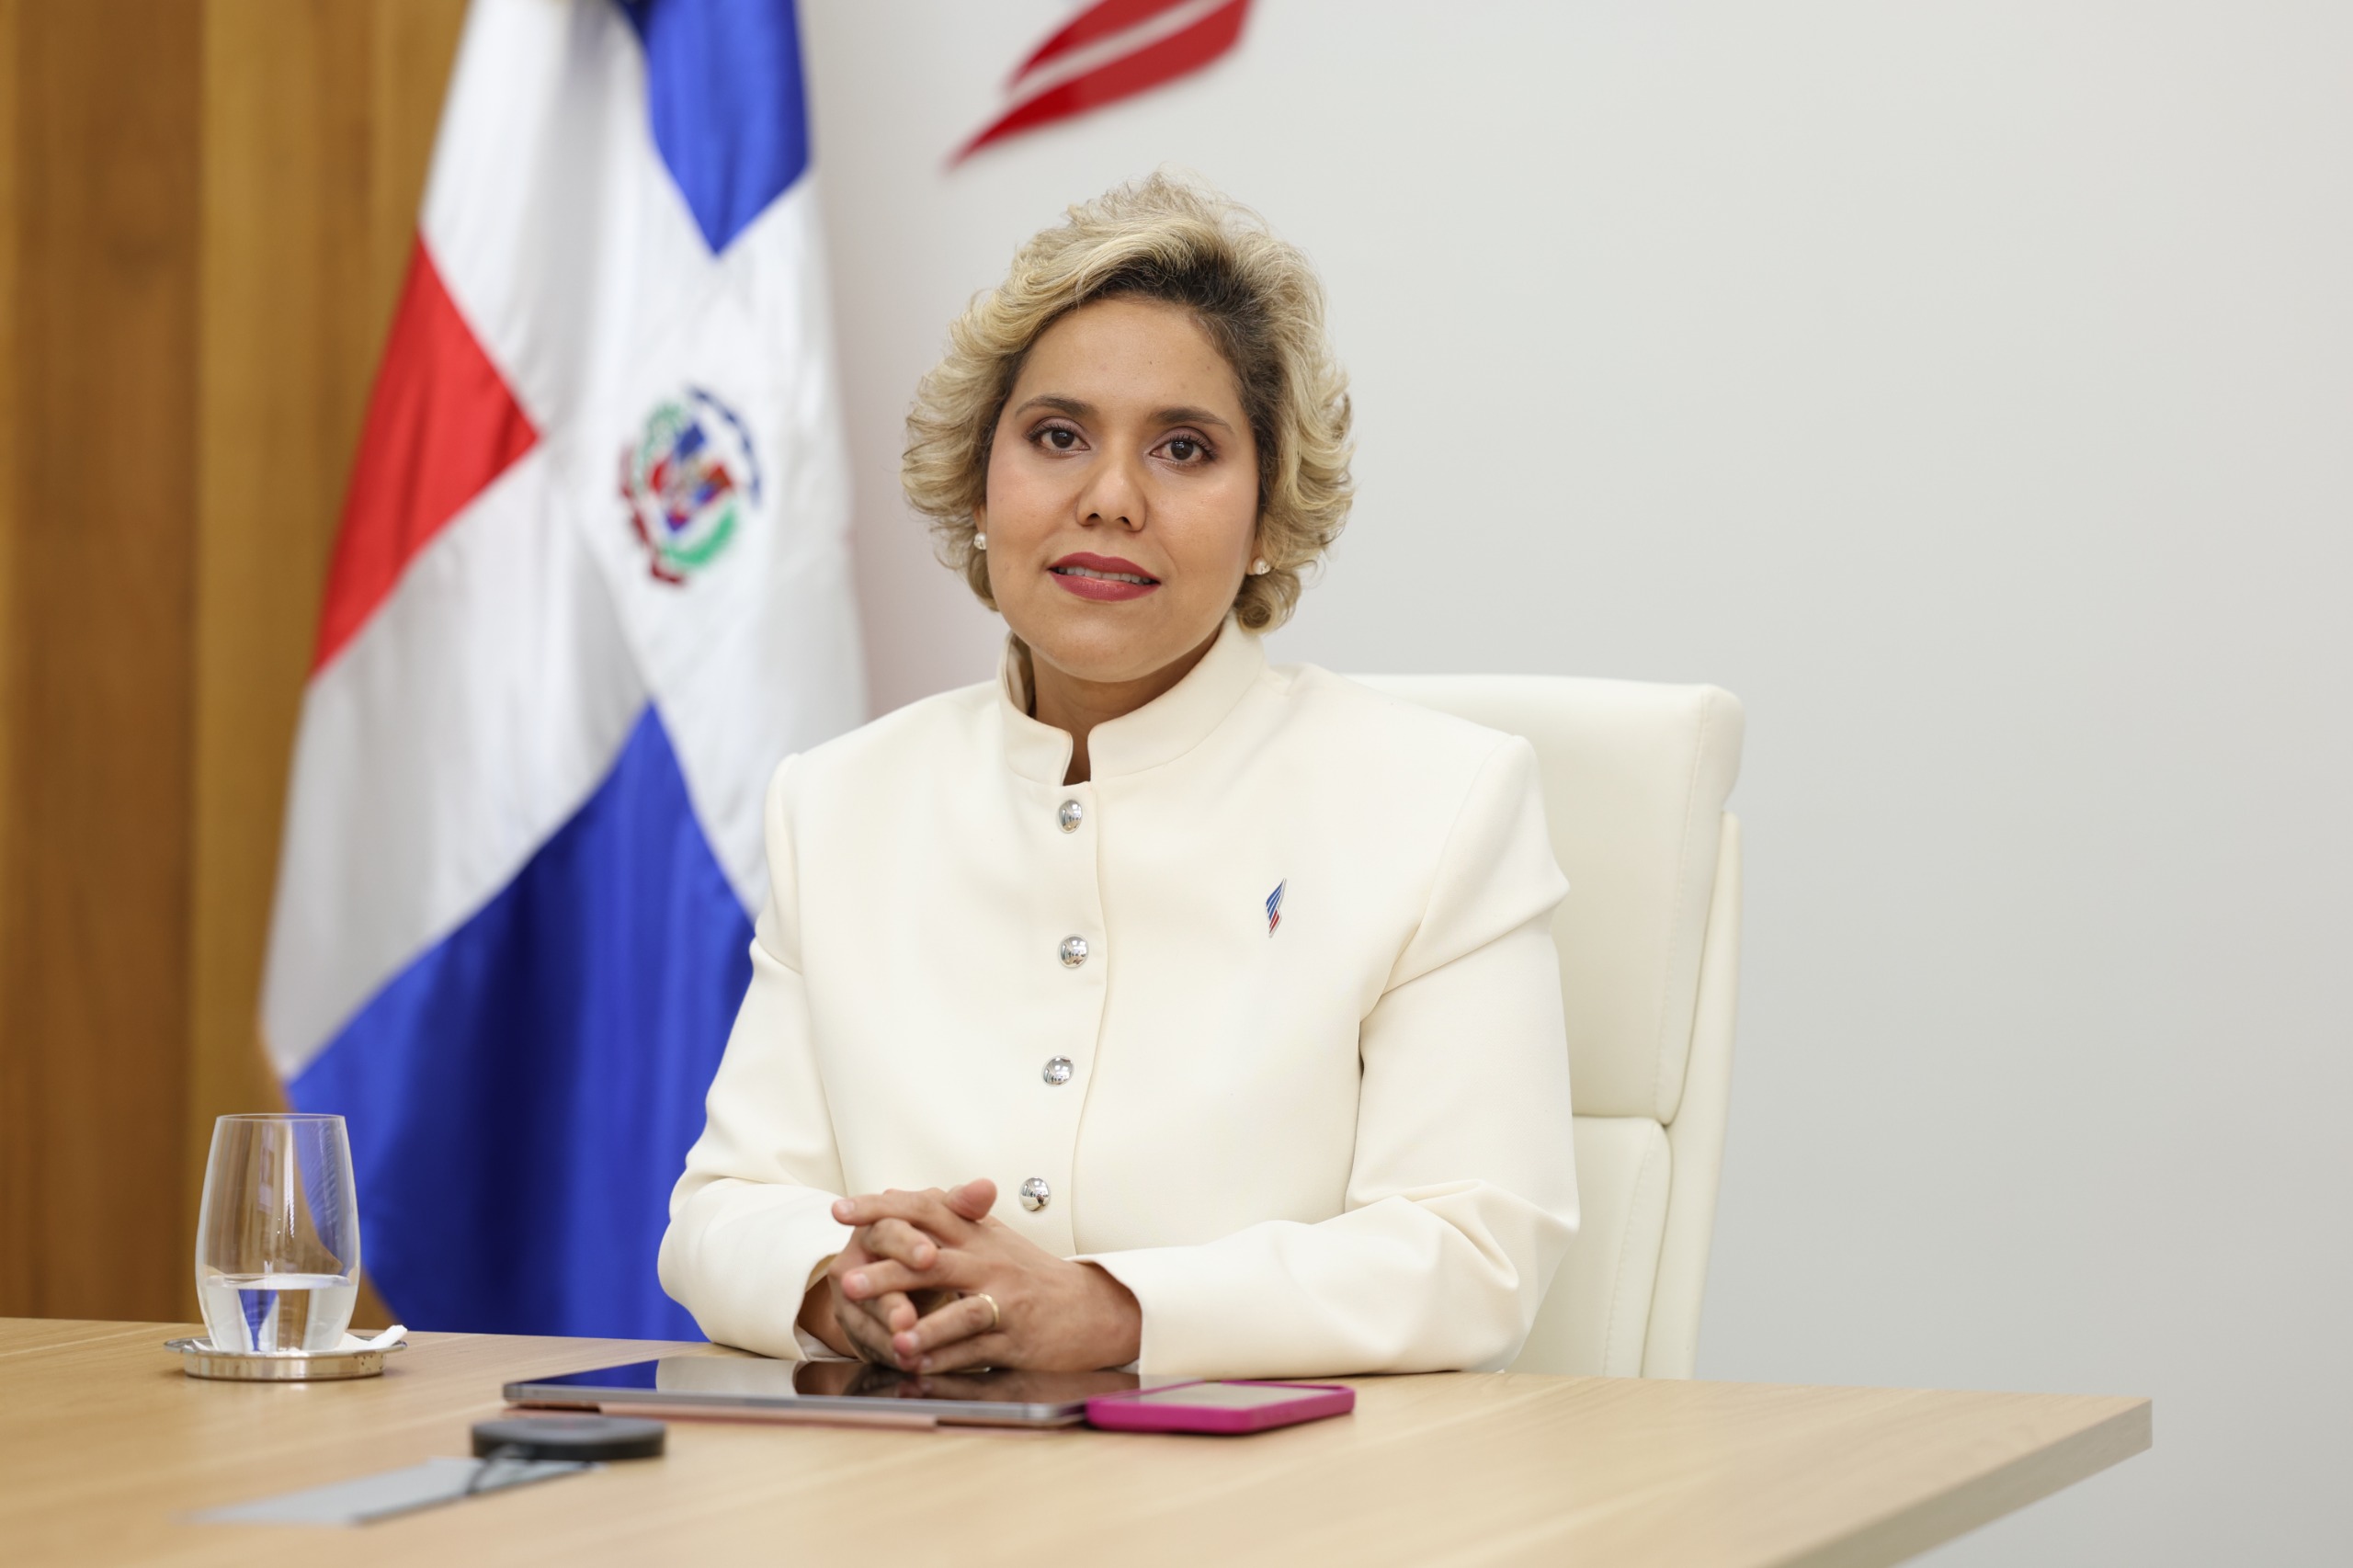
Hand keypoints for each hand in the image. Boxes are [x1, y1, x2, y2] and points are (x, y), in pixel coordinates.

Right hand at [804, 1187, 985, 1363]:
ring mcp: (852, 1287)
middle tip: (910, 1300)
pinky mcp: (852, 1321)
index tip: (929, 1255)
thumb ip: (965, 1208)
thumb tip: (987, 1186)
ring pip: (866, 1302)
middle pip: (870, 1263)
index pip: (889, 1220)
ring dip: (887, 1317)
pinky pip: (866, 1335)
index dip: (908, 1240)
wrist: (907, 1288)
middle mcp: (862, 1250)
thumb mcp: (947, 1227)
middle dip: (891, 1278)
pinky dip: (887, 1347)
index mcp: (885, 1219)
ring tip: (906, 1330)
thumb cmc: (929, 1250)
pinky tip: (904, 1357)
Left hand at [829, 1179, 1141, 1372]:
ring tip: (890, 1337)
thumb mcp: (992, 1239)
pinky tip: (919, 1365)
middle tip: (848, 1282)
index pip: (925, 1210)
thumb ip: (946, 1220)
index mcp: (978, 1235)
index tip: (840, 1210)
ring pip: (958, 1311)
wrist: (1091, 1308)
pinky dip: (945, 1358)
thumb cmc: (1033, 1276)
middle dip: (888, 1273)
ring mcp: (1004, 1302)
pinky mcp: (1016, 1338)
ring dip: (921, 1326)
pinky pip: (976, 1349)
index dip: (881, 1209)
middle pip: (934, 1262)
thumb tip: (894, 1196)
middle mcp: (990, 1263)